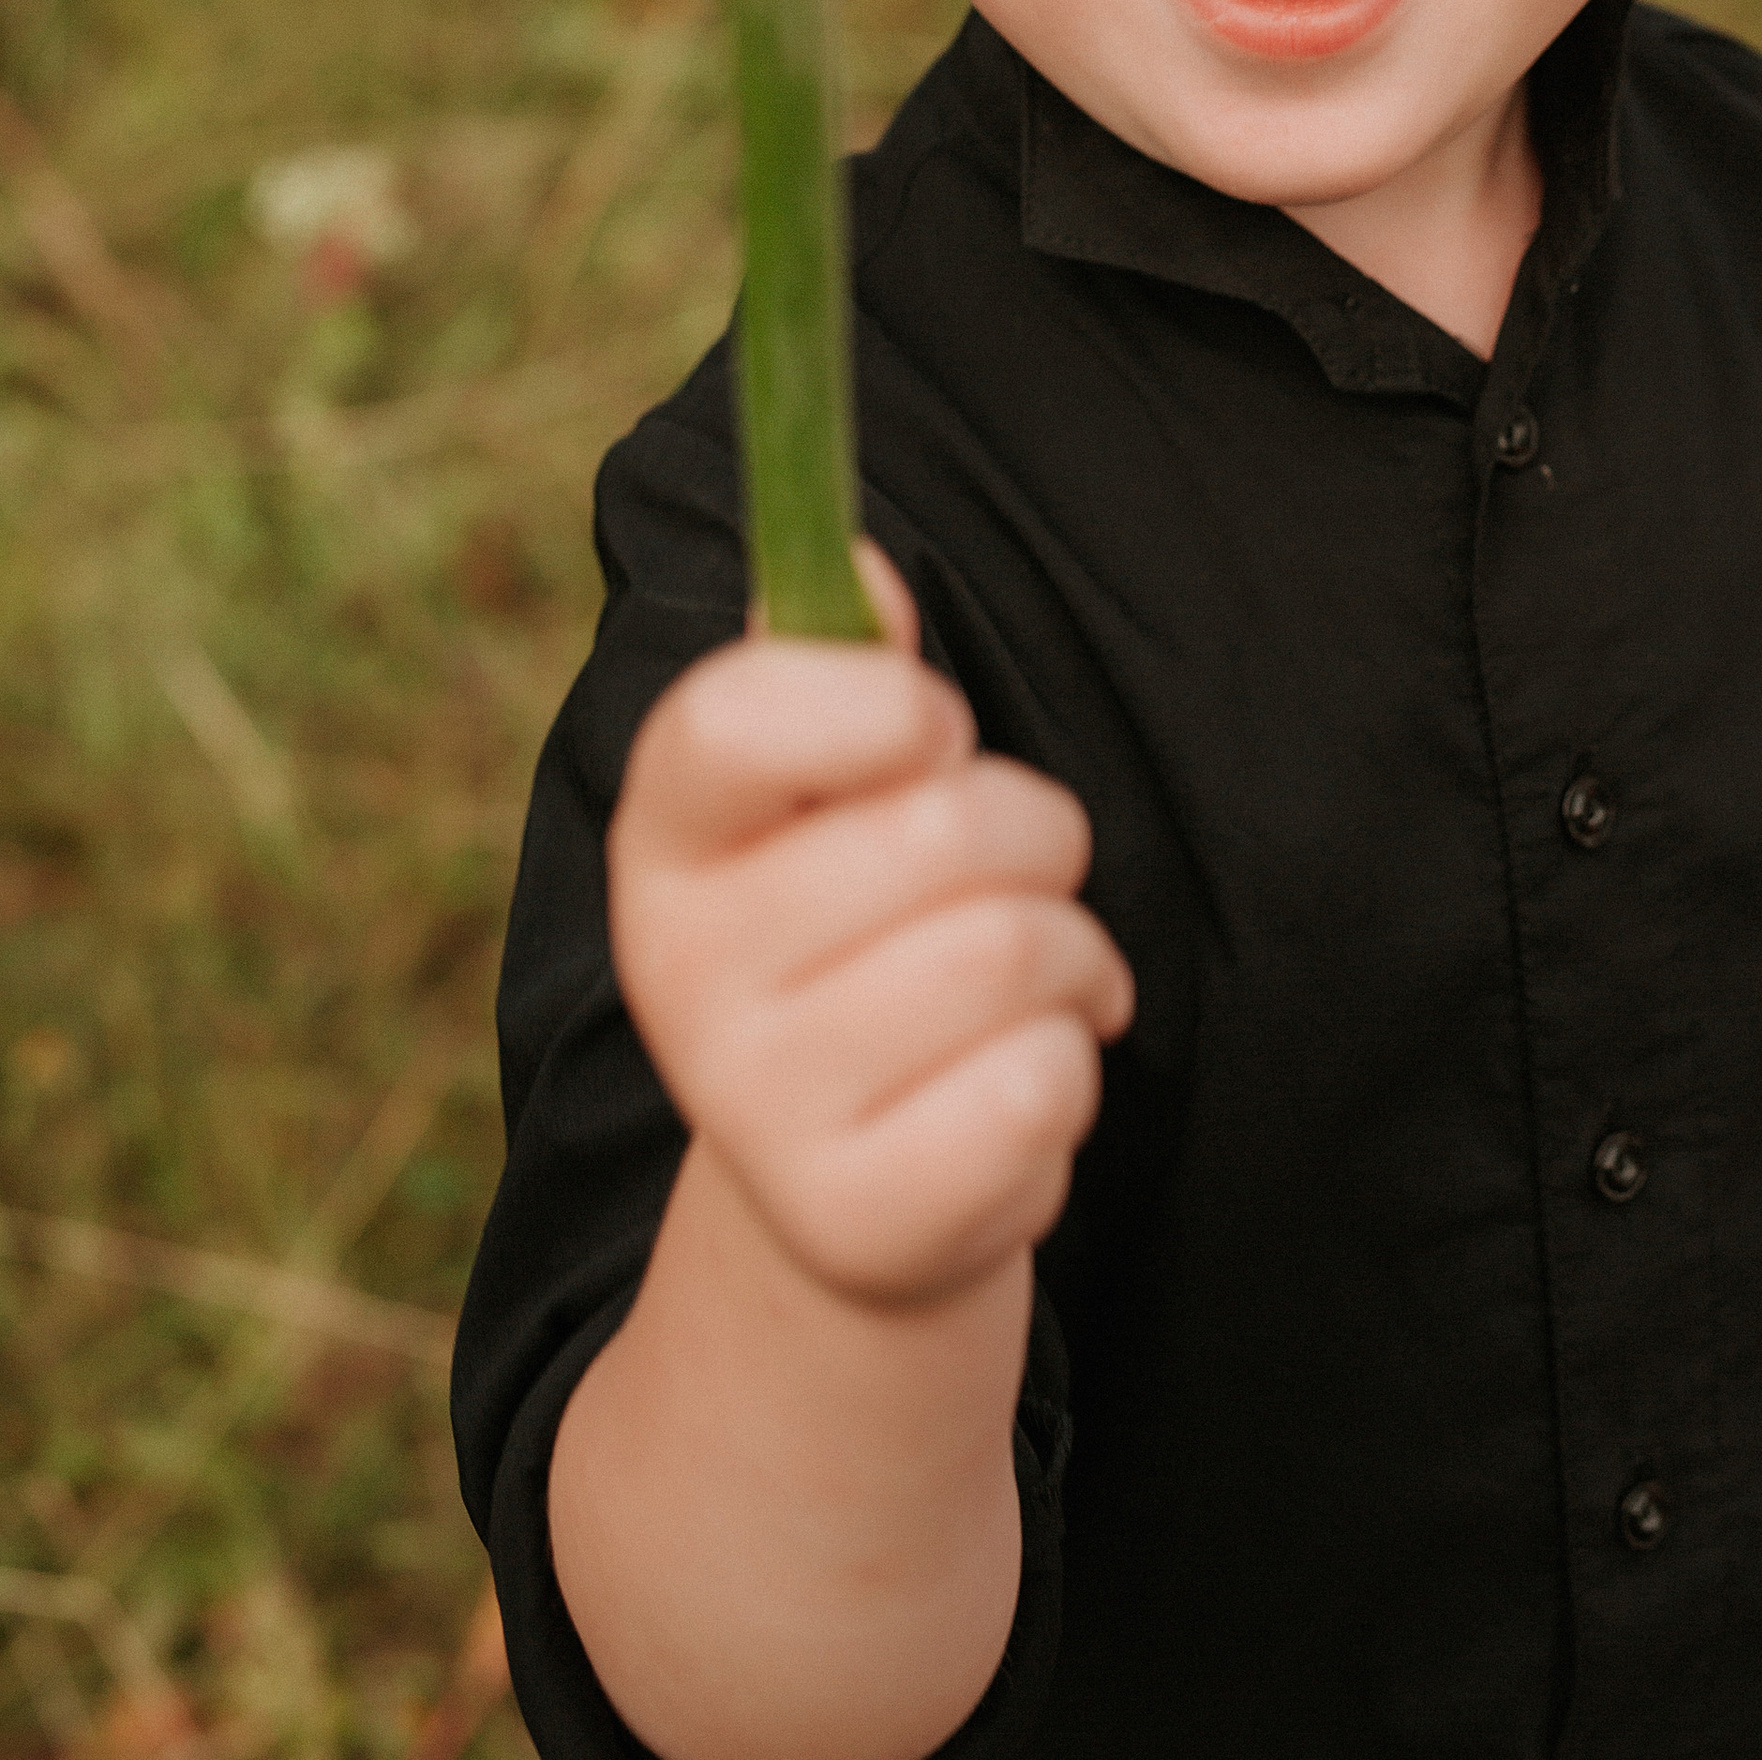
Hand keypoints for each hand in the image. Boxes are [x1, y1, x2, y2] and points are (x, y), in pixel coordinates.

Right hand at [608, 548, 1134, 1309]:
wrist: (852, 1184)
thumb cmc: (868, 935)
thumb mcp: (833, 797)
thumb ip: (844, 668)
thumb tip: (856, 564)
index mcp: (664, 838)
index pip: (731, 716)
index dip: (877, 701)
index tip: (929, 728)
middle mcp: (677, 972)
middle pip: (944, 827)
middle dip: (1038, 834)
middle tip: (1014, 879)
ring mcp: (754, 1109)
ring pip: (1016, 951)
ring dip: (1074, 955)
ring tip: (1025, 989)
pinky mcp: (856, 1219)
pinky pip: (1045, 1083)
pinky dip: (1074, 1066)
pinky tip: (1013, 1087)